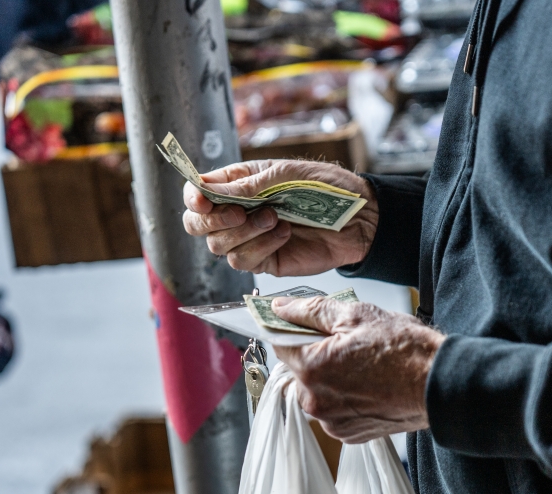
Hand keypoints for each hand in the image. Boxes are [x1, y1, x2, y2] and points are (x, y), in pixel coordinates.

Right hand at [182, 160, 378, 275]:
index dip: (193, 197)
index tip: (204, 200)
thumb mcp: (285, 175)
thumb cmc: (324, 187)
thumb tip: (209, 192)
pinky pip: (243, 261)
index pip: (197, 193)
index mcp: (237, 185)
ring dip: (244, 232)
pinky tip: (284, 234)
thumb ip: (247, 185)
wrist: (358, 217)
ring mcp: (249, 239)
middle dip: (212, 220)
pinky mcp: (264, 261)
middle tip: (239, 213)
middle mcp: (237, 213)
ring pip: (219, 246)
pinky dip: (260, 246)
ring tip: (275, 218)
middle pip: (197, 225)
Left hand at [272, 296, 444, 442]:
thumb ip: (311, 310)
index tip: (304, 323)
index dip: (292, 329)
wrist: (441, 384)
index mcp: (312, 370)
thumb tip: (282, 308)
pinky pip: (335, 410)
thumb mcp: (355, 315)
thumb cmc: (405, 350)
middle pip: (299, 370)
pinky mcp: (349, 434)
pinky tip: (369, 384)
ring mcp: (332, 422)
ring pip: (317, 391)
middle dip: (316, 354)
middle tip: (347, 342)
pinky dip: (345, 397)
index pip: (280, 343)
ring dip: (331, 377)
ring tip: (364, 364)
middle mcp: (315, 402)